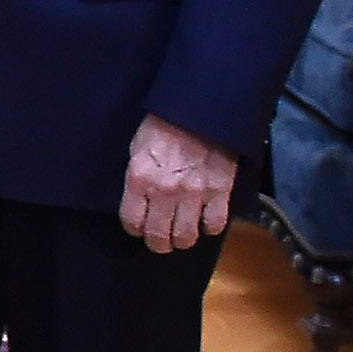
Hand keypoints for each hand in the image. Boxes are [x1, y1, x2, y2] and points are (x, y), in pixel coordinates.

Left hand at [119, 115, 236, 253]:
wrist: (199, 109)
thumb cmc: (163, 124)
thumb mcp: (137, 148)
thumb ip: (138, 178)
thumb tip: (139, 201)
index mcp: (140, 179)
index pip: (132, 221)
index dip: (135, 229)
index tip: (139, 227)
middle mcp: (165, 191)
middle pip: (159, 236)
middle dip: (158, 243)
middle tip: (161, 240)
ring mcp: (194, 192)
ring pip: (186, 236)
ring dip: (182, 240)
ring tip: (182, 234)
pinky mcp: (220, 190)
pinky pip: (215, 224)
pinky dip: (209, 227)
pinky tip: (204, 220)